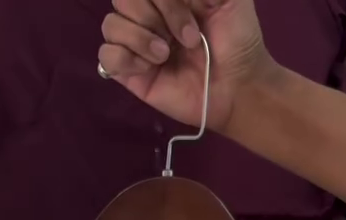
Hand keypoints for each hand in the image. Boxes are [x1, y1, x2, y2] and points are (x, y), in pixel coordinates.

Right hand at [98, 0, 272, 134]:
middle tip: (188, 39)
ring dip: (140, 38)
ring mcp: (137, 43)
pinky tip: (148, 67)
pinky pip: (107, 56)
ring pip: (111, 24)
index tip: (192, 7)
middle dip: (155, 15)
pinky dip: (124, 58)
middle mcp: (150, 14)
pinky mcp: (130, 74)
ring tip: (166, 55)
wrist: (238, 86)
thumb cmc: (238, 38)